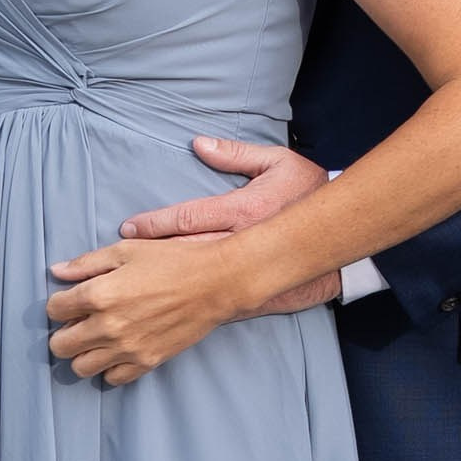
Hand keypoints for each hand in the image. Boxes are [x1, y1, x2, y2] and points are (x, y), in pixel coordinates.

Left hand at [45, 238, 247, 383]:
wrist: (216, 283)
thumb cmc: (173, 261)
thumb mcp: (126, 251)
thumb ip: (87, 263)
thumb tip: (57, 271)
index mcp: (99, 294)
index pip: (54, 309)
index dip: (60, 302)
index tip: (71, 299)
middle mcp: (109, 326)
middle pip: (60, 346)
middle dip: (63, 332)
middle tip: (78, 322)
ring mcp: (128, 349)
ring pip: (80, 367)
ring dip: (82, 353)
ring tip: (96, 338)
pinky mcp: (147, 362)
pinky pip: (112, 379)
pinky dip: (109, 368)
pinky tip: (117, 350)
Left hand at [118, 135, 339, 315]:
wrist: (344, 235)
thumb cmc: (309, 192)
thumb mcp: (279, 162)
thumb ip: (237, 154)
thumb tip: (199, 145)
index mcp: (243, 210)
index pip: (189, 218)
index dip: (155, 224)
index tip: (129, 229)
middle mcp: (242, 244)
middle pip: (185, 254)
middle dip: (148, 259)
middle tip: (116, 265)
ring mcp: (249, 273)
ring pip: (197, 284)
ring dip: (165, 287)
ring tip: (130, 293)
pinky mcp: (257, 294)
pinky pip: (219, 305)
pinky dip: (192, 310)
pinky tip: (168, 315)